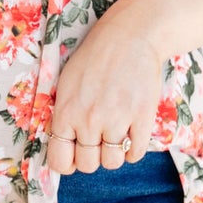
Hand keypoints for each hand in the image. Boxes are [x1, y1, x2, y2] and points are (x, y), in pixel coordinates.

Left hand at [44, 11, 165, 174]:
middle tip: (98, 140)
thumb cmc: (94, 58)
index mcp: (67, 112)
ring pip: (113, 162)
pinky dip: (134, 149)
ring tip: (115, 134)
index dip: (67, 163)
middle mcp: (90, 120)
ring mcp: (118, 120)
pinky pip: (136, 153)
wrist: (130, 36)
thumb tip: (63, 146)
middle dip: (92, 157)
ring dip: (114, 153)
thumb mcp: (66, 84)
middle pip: (88, 165)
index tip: (75, 156)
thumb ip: (63, 116)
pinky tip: (131, 133)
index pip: (60, 160)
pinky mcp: (143, 118)